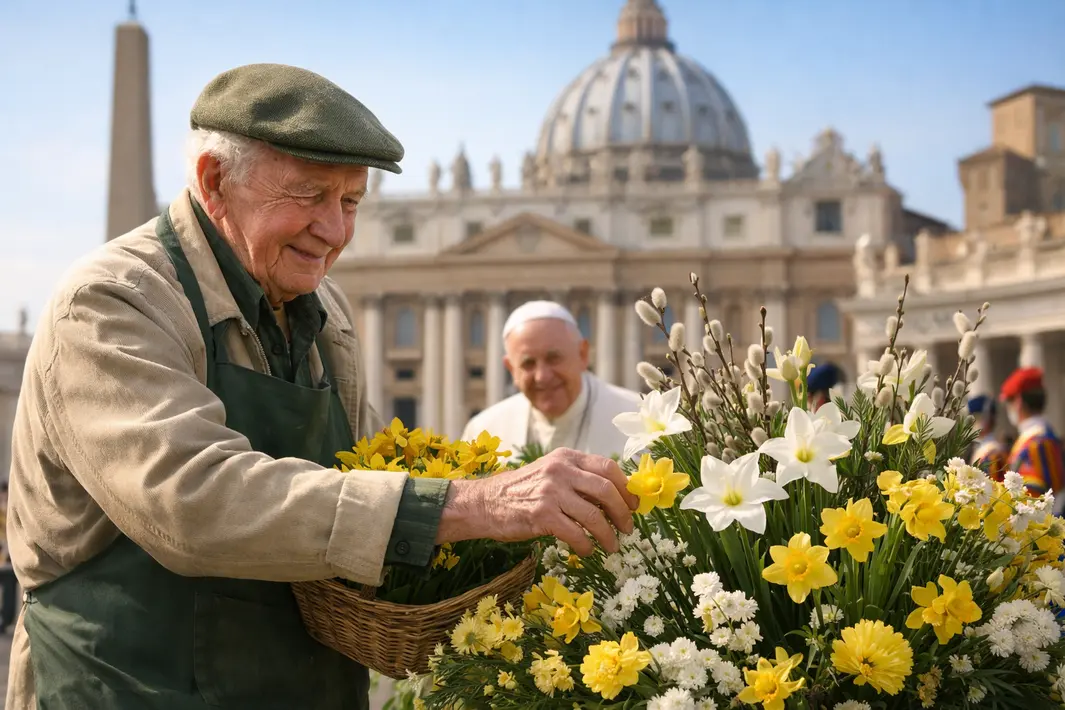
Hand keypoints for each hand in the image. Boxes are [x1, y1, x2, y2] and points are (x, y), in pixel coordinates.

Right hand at [435, 448, 638, 554]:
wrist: (484, 502)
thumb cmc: (521, 491)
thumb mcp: (550, 473)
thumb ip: (578, 479)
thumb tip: (615, 497)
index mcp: (566, 457)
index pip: (608, 467)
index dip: (626, 488)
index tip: (634, 505)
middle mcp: (560, 470)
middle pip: (607, 490)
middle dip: (623, 513)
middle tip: (628, 529)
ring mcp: (551, 492)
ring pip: (594, 515)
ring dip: (608, 535)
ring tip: (612, 546)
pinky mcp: (542, 515)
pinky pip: (576, 533)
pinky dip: (586, 545)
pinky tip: (587, 550)